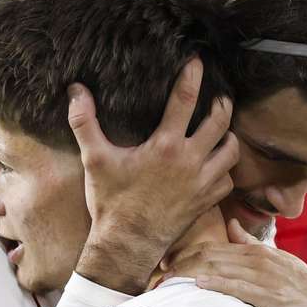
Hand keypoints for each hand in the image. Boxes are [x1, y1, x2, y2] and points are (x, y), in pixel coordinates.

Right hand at [69, 57, 238, 294]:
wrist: (127, 245)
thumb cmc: (111, 202)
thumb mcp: (94, 160)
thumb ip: (85, 123)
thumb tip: (75, 90)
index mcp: (165, 146)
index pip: (185, 100)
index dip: (192, 77)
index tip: (198, 61)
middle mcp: (190, 161)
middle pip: (219, 121)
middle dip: (221, 104)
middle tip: (218, 96)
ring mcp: (202, 182)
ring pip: (231, 150)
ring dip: (228, 136)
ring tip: (221, 129)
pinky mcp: (206, 201)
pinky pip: (228, 180)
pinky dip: (225, 169)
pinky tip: (216, 165)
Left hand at [164, 218, 306, 306]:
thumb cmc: (300, 282)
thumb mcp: (274, 257)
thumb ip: (250, 242)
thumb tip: (231, 225)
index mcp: (255, 251)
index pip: (212, 248)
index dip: (185, 255)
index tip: (165, 264)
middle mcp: (256, 259)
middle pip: (209, 256)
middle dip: (181, 265)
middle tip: (158, 274)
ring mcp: (263, 277)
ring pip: (220, 270)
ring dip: (191, 276)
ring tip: (168, 282)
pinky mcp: (271, 296)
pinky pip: (239, 288)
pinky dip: (217, 285)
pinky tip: (199, 286)